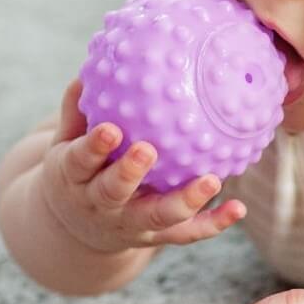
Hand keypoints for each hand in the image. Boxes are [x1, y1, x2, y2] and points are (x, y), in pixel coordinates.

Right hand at [38, 78, 245, 253]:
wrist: (79, 228)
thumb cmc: (78, 169)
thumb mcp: (65, 144)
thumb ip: (76, 110)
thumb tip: (92, 65)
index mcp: (74, 178)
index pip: (80, 162)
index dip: (93, 147)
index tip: (109, 129)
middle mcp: (101, 205)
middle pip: (114, 192)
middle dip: (129, 173)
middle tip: (148, 150)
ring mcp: (130, 224)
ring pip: (157, 217)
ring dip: (184, 201)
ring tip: (211, 181)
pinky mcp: (156, 237)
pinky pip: (186, 232)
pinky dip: (213, 223)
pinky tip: (238, 208)